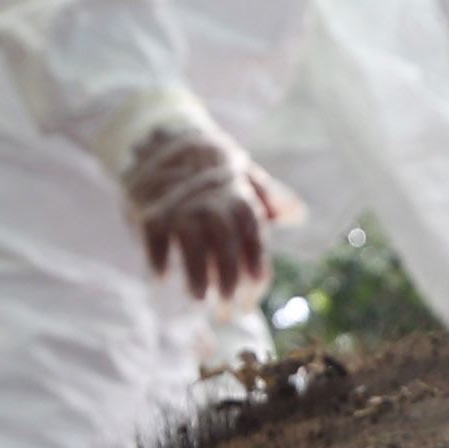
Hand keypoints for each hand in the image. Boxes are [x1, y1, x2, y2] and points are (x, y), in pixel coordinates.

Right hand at [117, 115, 301, 301]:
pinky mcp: (150, 210)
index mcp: (235, 193)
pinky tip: (161, 280)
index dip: (255, 258)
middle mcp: (209, 200)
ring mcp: (178, 205)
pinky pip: (154, 235)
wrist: (161, 137)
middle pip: (223, 241)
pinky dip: (157, 256)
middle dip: (228, 276)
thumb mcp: (241, 173)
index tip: (257, 286)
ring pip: (190, 240)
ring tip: (199, 300)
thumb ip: (268, 197)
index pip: (251, 229)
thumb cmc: (209, 168)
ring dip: (195, 271)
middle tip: (229, 309)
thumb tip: (298, 214)